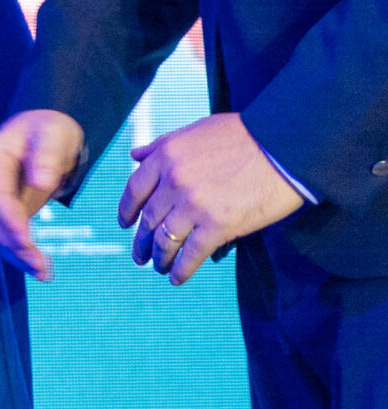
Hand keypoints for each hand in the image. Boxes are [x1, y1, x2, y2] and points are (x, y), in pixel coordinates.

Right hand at [0, 108, 85, 280]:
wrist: (44, 131)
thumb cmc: (49, 130)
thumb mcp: (54, 135)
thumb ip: (47, 156)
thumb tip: (41, 182)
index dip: (9, 220)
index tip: (27, 242)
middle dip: (13, 245)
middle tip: (41, 266)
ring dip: (15, 254)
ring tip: (43, 273)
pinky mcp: (0, 208)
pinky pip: (4, 234)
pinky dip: (18, 252)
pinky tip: (38, 267)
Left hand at [120, 112, 305, 284]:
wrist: (283, 147)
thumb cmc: (244, 135)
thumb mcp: (195, 130)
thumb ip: (162, 145)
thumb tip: (135, 156)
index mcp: (166, 156)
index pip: (134, 189)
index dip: (127, 210)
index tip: (124, 223)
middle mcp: (173, 182)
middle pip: (148, 218)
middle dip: (141, 241)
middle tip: (139, 255)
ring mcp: (194, 205)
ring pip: (166, 239)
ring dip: (159, 257)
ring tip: (157, 267)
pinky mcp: (219, 226)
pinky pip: (192, 253)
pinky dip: (182, 269)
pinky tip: (177, 278)